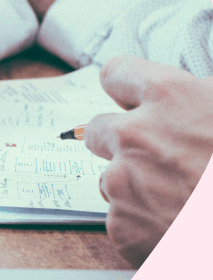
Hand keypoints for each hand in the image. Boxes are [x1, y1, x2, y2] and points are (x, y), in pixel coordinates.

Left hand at [84, 55, 212, 266]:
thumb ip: (201, 100)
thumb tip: (193, 99)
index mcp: (170, 97)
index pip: (117, 74)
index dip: (126, 89)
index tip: (132, 99)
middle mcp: (136, 134)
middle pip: (100, 127)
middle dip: (121, 140)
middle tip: (159, 158)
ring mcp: (122, 180)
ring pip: (110, 176)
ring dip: (134, 185)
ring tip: (179, 199)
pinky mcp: (121, 224)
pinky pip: (120, 217)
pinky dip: (143, 224)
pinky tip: (177, 228)